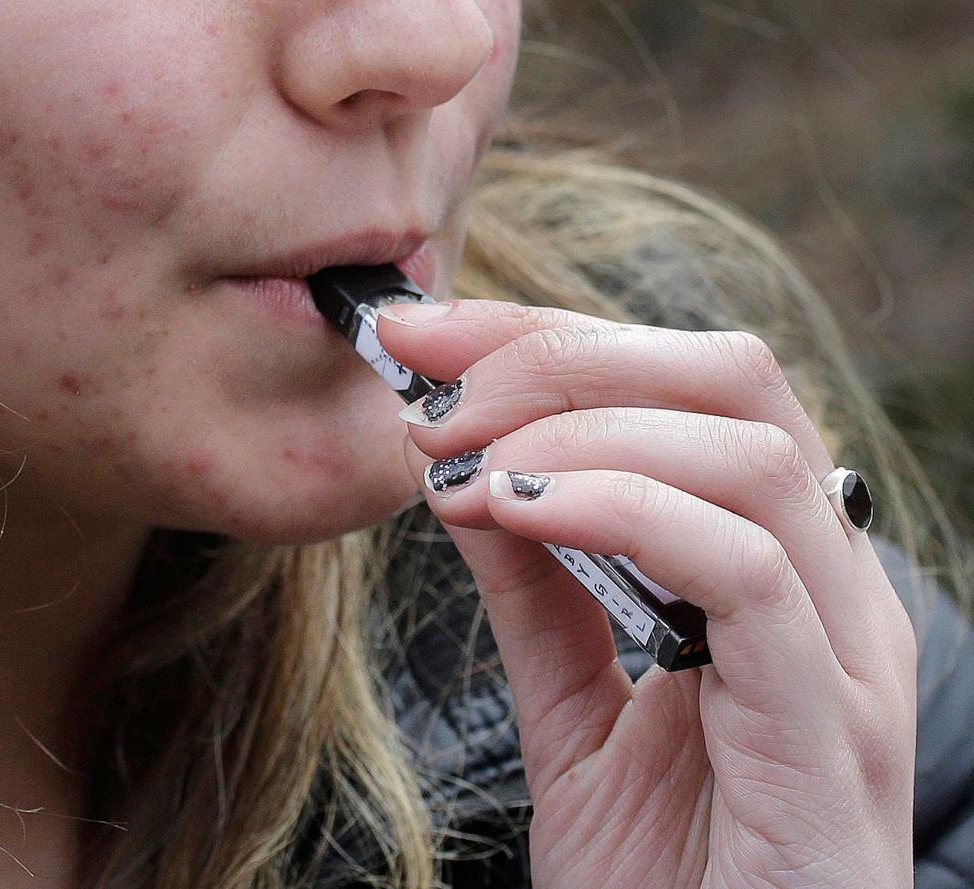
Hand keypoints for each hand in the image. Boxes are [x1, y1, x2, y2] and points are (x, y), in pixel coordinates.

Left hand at [376, 299, 917, 888]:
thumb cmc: (665, 880)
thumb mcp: (576, 712)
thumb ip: (541, 594)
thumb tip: (472, 473)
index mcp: (777, 569)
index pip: (685, 388)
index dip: (549, 338)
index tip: (423, 337)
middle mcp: (830, 590)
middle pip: (732, 380)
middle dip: (564, 356)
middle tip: (437, 395)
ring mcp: (846, 657)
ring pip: (746, 452)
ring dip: (580, 427)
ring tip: (464, 464)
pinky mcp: (835, 731)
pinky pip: (751, 570)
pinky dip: (624, 510)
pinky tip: (521, 513)